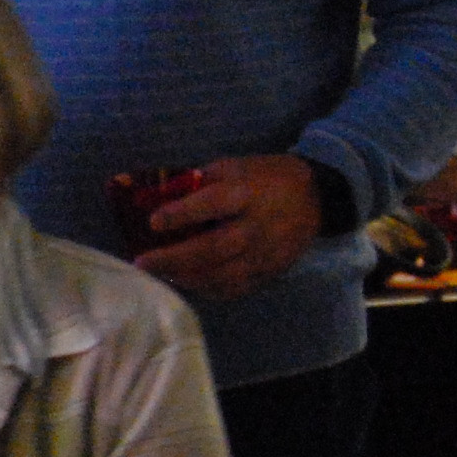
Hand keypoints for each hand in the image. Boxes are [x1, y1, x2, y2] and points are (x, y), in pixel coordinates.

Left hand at [131, 154, 324, 302]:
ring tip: (158, 273)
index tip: (153, 222)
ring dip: (186, 277)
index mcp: (247, 193)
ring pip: (224, 275)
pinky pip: (235, 288)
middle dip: (175, 258)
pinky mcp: (270, 271)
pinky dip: (207, 289)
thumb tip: (154, 196)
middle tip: (141, 262)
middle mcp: (258, 226)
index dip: (183, 213)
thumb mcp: (232, 167)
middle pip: (216, 248)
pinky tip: (185, 281)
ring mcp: (266, 253)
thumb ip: (197, 182)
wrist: (315, 198)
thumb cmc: (263, 178)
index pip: (214, 203)